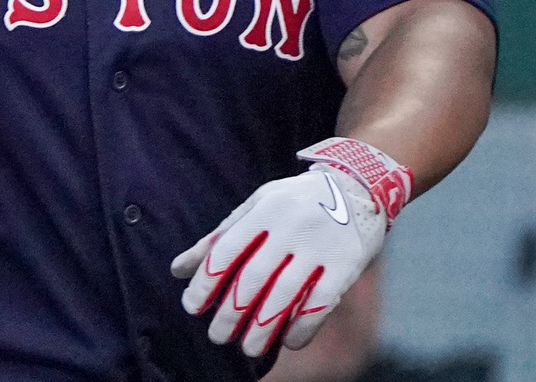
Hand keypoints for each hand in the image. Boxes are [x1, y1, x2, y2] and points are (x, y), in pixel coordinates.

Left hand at [172, 167, 386, 356]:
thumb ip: (220, 237)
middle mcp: (289, 228)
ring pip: (285, 294)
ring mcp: (319, 246)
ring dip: (263, 326)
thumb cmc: (294, 202)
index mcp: (262, 211)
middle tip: (216, 337)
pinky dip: (304, 325)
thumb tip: (178, 270)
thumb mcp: (255, 206)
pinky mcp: (346, 264)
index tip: (191, 307)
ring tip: (248, 349)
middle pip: (253, 277)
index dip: (206, 282)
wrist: (357, 185)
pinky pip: (321, 301)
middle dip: (231, 312)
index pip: (225, 251)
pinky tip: (289, 342)